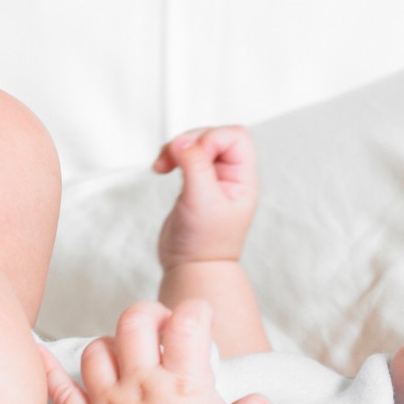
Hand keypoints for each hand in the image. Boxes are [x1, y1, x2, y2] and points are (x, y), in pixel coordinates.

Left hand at [47, 300, 273, 403]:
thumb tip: (251, 402)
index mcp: (183, 382)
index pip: (188, 323)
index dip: (196, 310)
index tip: (200, 317)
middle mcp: (141, 385)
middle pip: (133, 323)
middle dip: (147, 313)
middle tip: (158, 324)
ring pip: (96, 353)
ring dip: (109, 344)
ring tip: (122, 355)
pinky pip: (58, 393)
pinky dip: (46, 369)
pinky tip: (38, 351)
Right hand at [153, 126, 256, 269]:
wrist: (192, 268)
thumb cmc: (205, 244)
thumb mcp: (201, 201)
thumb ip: (194, 166)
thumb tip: (182, 141)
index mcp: (242, 179)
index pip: (235, 137)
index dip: (211, 138)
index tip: (191, 156)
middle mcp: (230, 176)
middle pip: (213, 136)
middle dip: (189, 141)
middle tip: (171, 158)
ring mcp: (211, 179)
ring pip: (196, 144)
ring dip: (176, 148)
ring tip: (161, 165)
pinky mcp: (193, 184)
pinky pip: (184, 157)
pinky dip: (171, 157)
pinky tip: (162, 168)